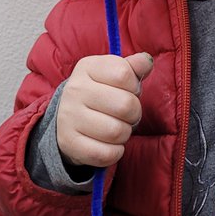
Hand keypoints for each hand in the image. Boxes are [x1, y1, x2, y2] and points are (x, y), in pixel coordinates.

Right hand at [56, 52, 153, 169]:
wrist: (67, 120)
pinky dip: (115, 152)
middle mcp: (74, 90)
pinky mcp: (69, 143)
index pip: (123, 73)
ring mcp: (68, 117)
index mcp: (87, 67)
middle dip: (134, 113)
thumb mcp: (113, 75)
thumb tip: (146, 61)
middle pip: (125, 105)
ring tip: (117, 128)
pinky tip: (110, 144)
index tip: (128, 90)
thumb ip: (133, 67)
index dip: (134, 86)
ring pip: (117, 132)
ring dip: (125, 134)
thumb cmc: (100, 94)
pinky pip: (106, 154)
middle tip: (126, 115)